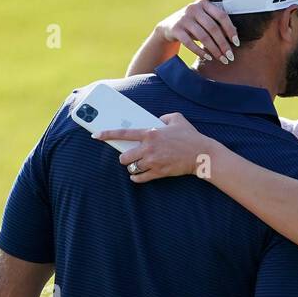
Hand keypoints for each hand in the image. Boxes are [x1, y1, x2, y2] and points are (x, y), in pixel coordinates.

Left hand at [95, 113, 215, 181]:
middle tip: (128, 157)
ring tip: (137, 166)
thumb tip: (157, 121)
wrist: (201, 154)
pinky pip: (140, 179)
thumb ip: (163, 117)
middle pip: (125, 157)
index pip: (124, 133)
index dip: (107, 134)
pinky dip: (137, 178)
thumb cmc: (190, 135)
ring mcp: (153, 162)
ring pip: (132, 168)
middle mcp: (149, 148)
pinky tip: (137, 176)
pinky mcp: (159, 173)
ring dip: (132, 168)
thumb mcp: (176, 118)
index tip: (96, 135)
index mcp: (150, 133)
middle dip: (124, 158)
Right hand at [158, 0, 239, 65]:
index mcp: (204, 4)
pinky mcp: (176, 29)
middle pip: (213, 28)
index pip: (221, 16)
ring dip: (214, 50)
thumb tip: (235, 35)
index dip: (230, 30)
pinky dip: (200, 52)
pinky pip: (190, 43)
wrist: (169, 26)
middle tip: (230, 56)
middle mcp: (194, 8)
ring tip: (221, 59)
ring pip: (203, 36)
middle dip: (223, 44)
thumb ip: (216, 24)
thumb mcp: (204, 20)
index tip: (237, 43)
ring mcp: (184, 18)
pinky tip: (208, 57)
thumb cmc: (193, 24)